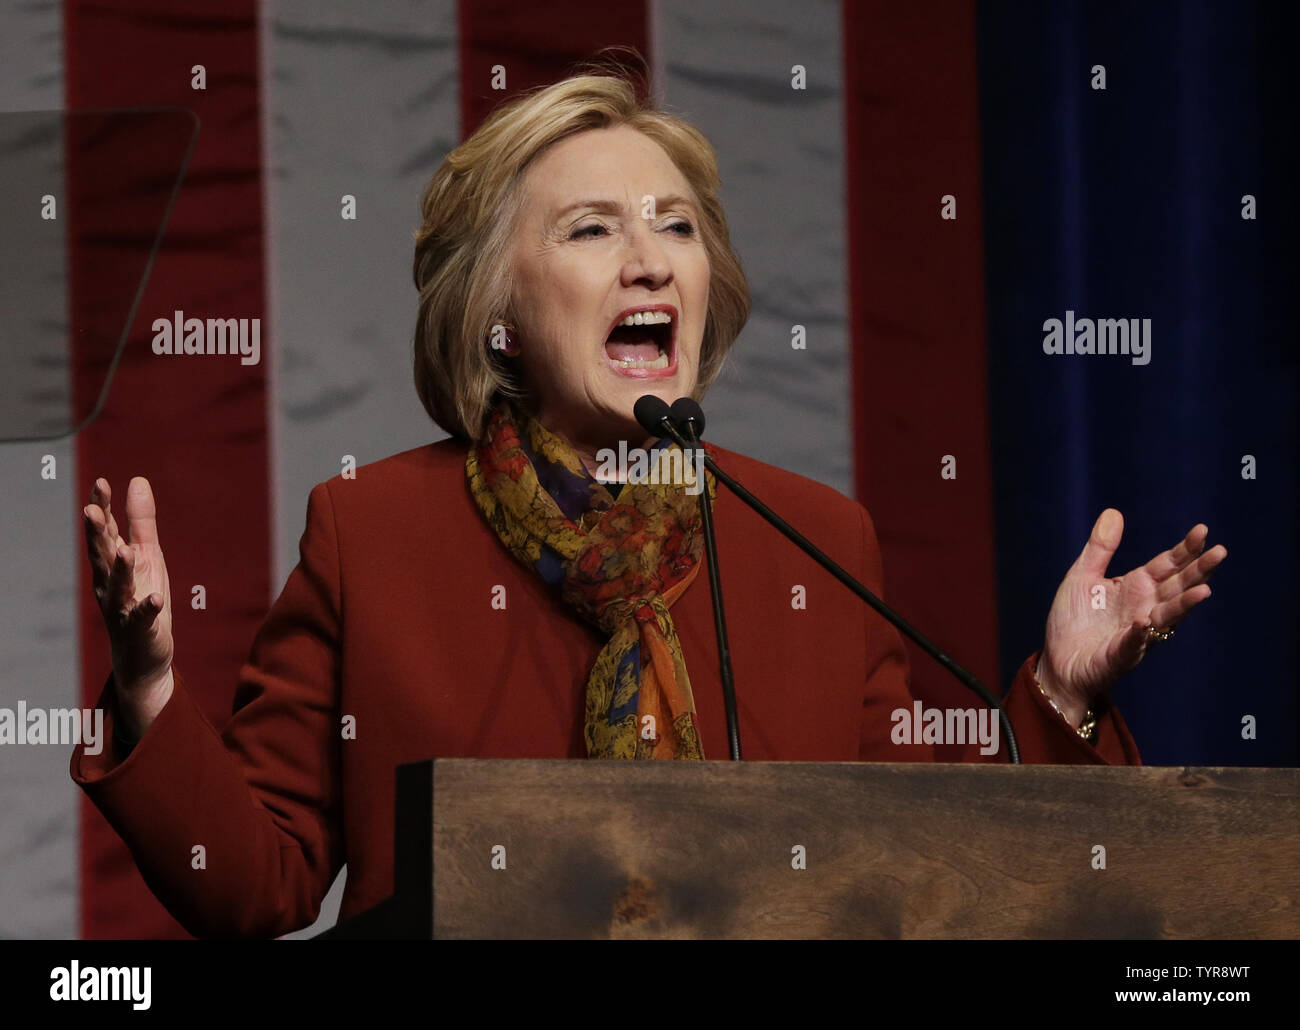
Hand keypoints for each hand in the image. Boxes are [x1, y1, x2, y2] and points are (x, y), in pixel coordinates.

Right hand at [83, 476, 174, 740]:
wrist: (142, 653)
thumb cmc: (141, 597)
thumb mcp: (147, 555)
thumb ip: (141, 521)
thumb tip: (137, 480)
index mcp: (113, 564)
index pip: (104, 532)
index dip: (102, 508)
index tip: (101, 483)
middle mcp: (111, 584)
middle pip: (102, 556)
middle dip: (98, 535)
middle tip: (93, 511)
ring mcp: (123, 607)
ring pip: (119, 587)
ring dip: (122, 571)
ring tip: (126, 552)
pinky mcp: (140, 629)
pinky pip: (142, 618)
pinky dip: (147, 608)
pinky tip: (155, 599)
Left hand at [1038, 508, 1225, 722]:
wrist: (1058, 661)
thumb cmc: (1074, 620)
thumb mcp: (1082, 576)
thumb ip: (1100, 548)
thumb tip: (1114, 512)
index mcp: (1135, 587)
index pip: (1167, 565)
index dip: (1185, 549)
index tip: (1203, 531)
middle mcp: (1144, 608)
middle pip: (1177, 587)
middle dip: (1198, 571)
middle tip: (1220, 552)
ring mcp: (1136, 633)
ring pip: (1166, 617)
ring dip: (1184, 605)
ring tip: (1204, 590)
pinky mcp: (1120, 655)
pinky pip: (1132, 644)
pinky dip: (1139, 634)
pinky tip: (1144, 622)